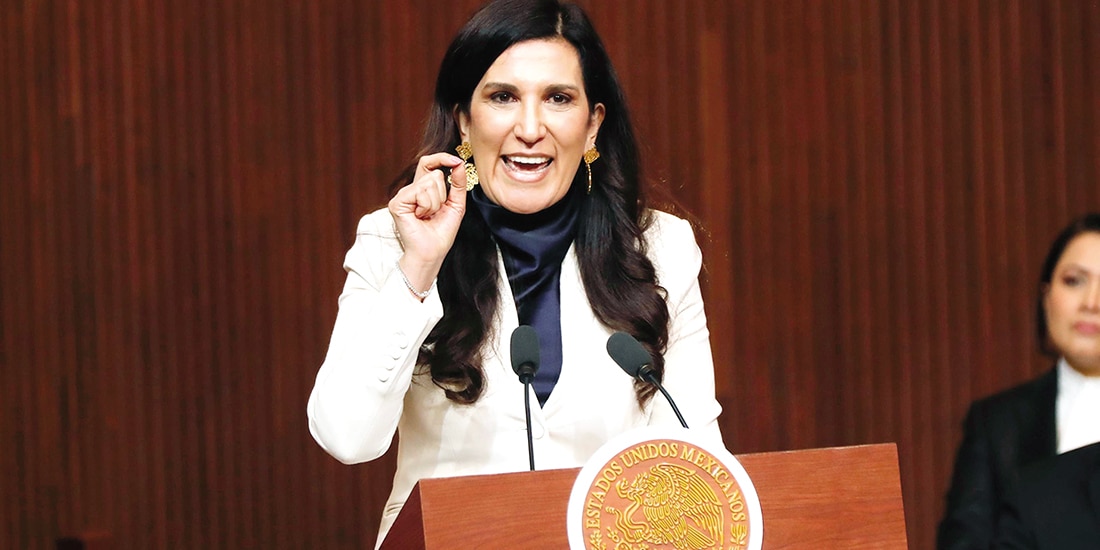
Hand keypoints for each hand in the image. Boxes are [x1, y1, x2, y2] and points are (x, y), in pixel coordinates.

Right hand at [388, 152, 468, 290]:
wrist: (432, 252)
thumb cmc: (441, 232)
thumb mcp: (455, 204)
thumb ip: (458, 183)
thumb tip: (459, 163)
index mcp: (421, 189)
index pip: (428, 162)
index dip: (441, 158)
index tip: (456, 161)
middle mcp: (410, 189)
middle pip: (434, 173)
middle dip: (443, 194)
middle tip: (435, 211)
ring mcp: (402, 195)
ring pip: (430, 182)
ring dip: (436, 203)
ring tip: (428, 216)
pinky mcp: (397, 202)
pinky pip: (421, 192)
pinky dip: (427, 206)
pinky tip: (420, 217)